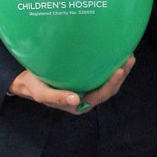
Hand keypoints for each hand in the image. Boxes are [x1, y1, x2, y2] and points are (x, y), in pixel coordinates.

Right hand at [9, 56, 133, 113]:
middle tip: (129, 58)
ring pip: (109, 81)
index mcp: (79, 105)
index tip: (118, 70)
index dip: (111, 85)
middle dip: (121, 75)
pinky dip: (111, 63)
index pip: (100, 96)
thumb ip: (56, 97)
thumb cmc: (34, 86)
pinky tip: (117, 51)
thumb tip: (75, 100)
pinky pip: (103, 72)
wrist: (27, 81)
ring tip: (129, 54)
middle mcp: (87, 97)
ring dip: (121, 69)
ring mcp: (88, 87)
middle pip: (109, 89)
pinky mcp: (87, 77)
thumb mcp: (41, 93)